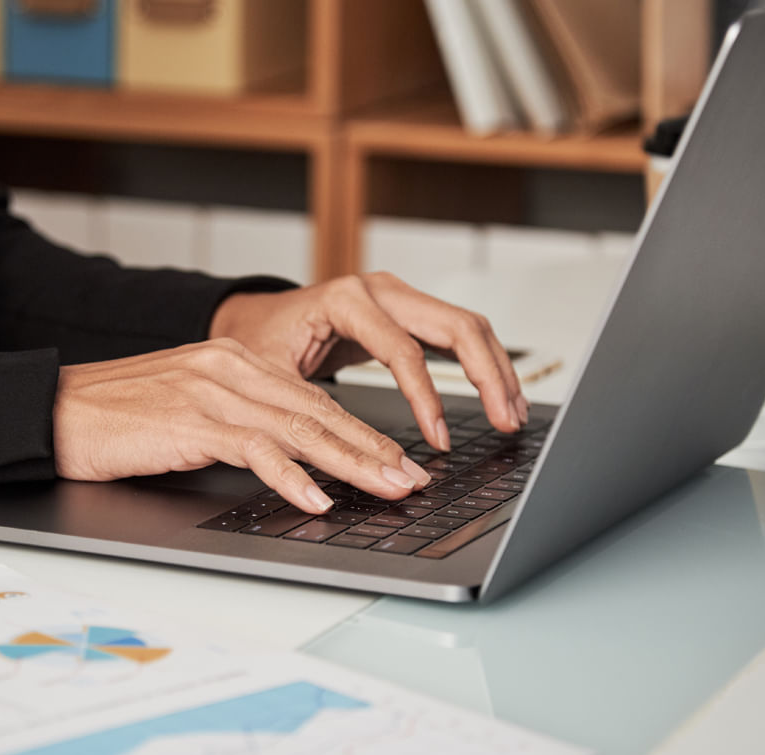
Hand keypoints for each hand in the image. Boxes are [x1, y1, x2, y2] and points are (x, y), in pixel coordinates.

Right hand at [52, 339, 432, 513]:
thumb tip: (288, 459)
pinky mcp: (189, 420)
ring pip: (299, 428)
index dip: (360, 432)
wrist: (55, 410)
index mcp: (234, 362)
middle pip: (318, 412)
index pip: (313, 399)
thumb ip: (238, 423)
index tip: (395, 461)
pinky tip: (317, 497)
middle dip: (372, 449)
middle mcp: (230, 369)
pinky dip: (290, 475)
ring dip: (350, 463)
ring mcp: (212, 392)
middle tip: (411, 480)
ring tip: (387, 489)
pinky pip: (253, 449)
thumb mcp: (188, 410)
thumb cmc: (117, 418)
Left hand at [208, 272, 528, 449]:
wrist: (253, 318)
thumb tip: (344, 454)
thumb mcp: (272, 377)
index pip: (403, 350)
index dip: (426, 399)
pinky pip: (455, 334)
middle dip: (487, 376)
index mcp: (347, 299)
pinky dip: (481, 364)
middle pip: (456, 325)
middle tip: (505, 422)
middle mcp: (380, 289)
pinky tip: (498, 396)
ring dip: (495, 370)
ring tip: (511, 414)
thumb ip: (308, 410)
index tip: (438, 440)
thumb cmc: (259, 342)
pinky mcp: (406, 313)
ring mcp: (398, 297)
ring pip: (466, 326)